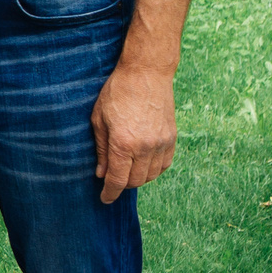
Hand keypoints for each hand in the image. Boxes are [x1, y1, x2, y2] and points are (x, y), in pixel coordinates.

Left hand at [91, 62, 176, 203]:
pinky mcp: (172, 137)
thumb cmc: (117, 92)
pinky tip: (143, 164)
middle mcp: (145, 147)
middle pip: (135, 181)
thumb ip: (101, 150)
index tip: (105, 199)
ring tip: (126, 171)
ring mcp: (162, 143)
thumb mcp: (99, 119)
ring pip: (151, 176)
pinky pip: (165, 165)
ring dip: (138, 178)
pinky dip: (153, 170)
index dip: (110, 193)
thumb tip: (101, 174)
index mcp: (123, 143)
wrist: (147, 73)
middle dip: (121, 186)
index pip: (117, 180)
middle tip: (112, 180)